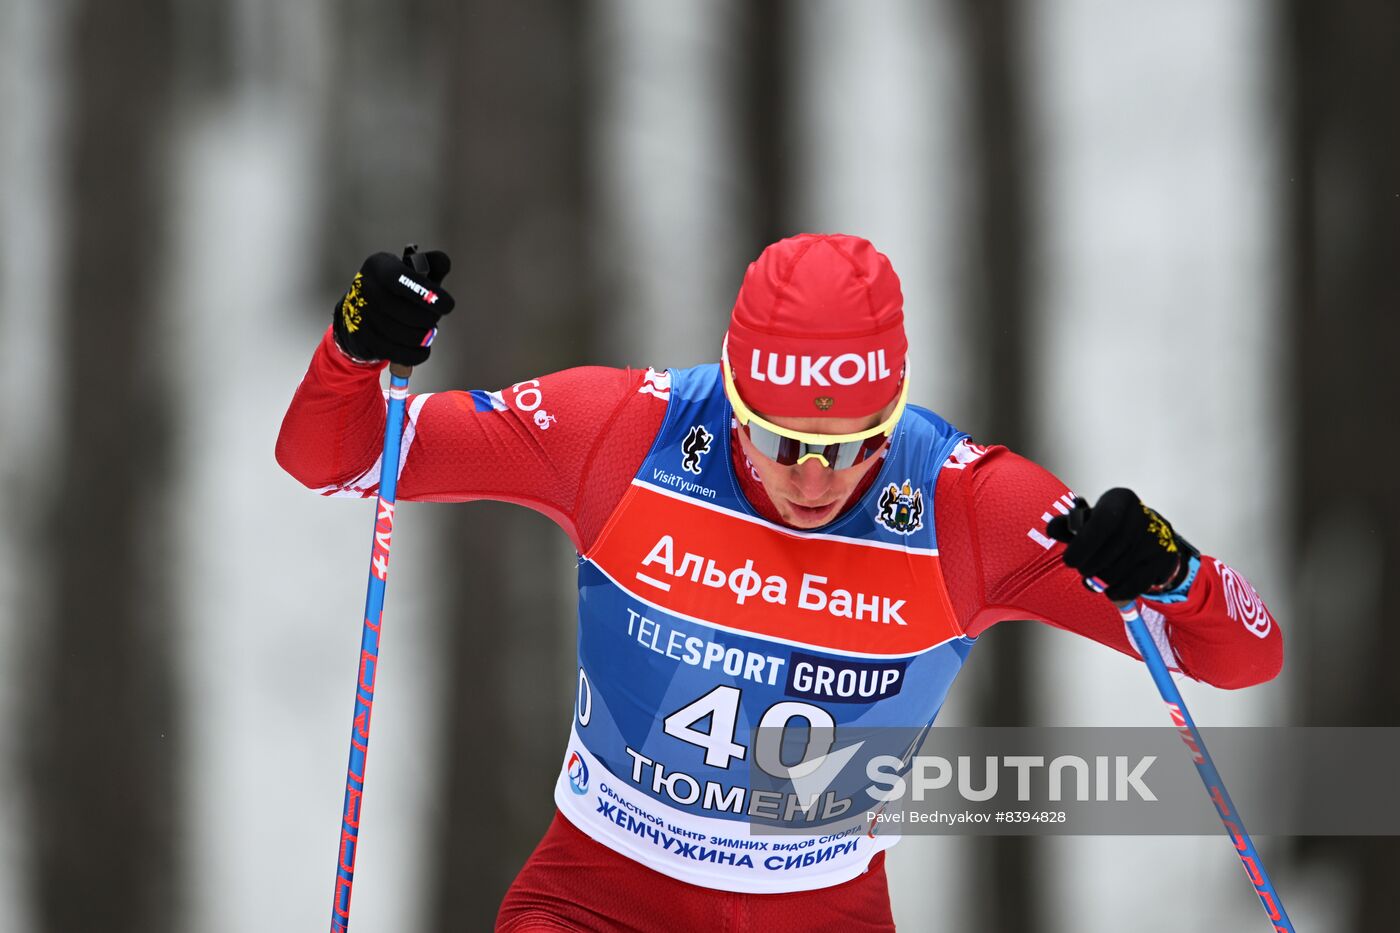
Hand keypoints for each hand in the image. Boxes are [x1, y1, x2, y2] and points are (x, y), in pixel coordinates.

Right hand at [332, 248, 453, 365]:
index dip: (427, 294)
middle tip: (434, 320)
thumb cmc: (395, 288)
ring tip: (426, 332)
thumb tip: (443, 262)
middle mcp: (367, 288)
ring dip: (423, 337)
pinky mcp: (362, 337)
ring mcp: (362, 314)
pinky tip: (422, 349)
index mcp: (380, 267)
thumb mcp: (411, 270)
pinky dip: (415, 354)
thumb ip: (432, 265)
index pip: (402, 280)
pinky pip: (395, 352)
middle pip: (405, 312)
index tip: (448, 306)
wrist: (360, 307)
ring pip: (402, 335)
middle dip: (429, 320)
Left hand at [1045, 488, 1195, 601]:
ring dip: (1099, 580)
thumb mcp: (1089, 521)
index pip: (1101, 524)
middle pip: (1107, 553)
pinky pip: (1132, 587)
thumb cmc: (1109, 529)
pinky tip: (1110, 587)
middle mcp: (1141, 517)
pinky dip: (1115, 592)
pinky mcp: (1163, 561)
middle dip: (1087, 567)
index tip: (1068, 561)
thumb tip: (1051, 529)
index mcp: (1120, 500)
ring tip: (1097, 575)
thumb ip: (1067, 526)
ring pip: (1116, 573)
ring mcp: (1155, 540)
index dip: (1082, 546)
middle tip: (1083, 569)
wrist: (1150, 536)